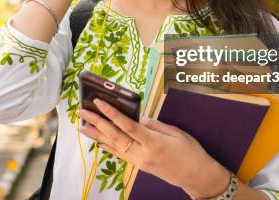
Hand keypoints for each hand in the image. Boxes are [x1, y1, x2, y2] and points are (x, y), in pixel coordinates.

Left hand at [76, 98, 231, 198]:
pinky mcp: (139, 165)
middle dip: (96, 122)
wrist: (197, 176)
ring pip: (113, 145)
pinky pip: (120, 154)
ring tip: (82, 126)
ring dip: (96, 135)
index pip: (127, 126)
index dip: (111, 113)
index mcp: (153, 142)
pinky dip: (108, 147)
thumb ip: (154, 124)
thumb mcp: (175, 132)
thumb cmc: (190, 151)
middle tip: (81, 112)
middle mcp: (142, 153)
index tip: (98, 102)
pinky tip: (98, 142)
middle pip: (115, 136)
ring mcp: (139, 161)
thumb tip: (137, 117)